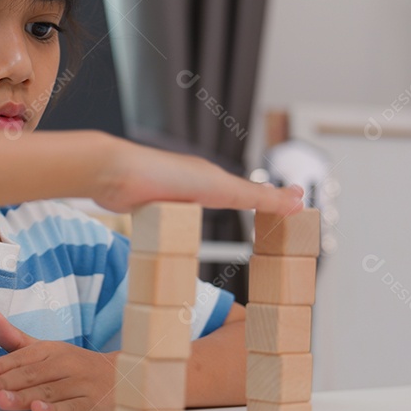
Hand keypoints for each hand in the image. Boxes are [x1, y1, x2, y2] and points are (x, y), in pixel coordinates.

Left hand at [0, 312, 116, 410]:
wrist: (123, 377)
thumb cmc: (75, 365)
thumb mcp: (47, 349)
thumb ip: (16, 339)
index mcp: (51, 350)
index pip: (22, 357)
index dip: (2, 364)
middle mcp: (64, 365)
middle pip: (32, 375)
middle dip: (6, 382)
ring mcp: (79, 385)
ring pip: (48, 392)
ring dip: (24, 397)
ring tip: (2, 401)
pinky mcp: (91, 405)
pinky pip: (71, 408)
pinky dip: (55, 410)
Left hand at [94, 139, 304, 215]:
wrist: (113, 176)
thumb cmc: (162, 174)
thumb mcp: (219, 189)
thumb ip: (256, 196)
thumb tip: (296, 199)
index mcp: (212, 177)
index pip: (251, 190)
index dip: (271, 199)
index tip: (293, 207)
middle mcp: (193, 184)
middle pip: (228, 197)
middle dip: (248, 205)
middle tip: (271, 217)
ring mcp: (171, 196)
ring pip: (200, 209)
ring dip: (215, 215)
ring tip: (227, 225)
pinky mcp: (151, 209)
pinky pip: (175, 221)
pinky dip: (186, 227)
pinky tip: (187, 236)